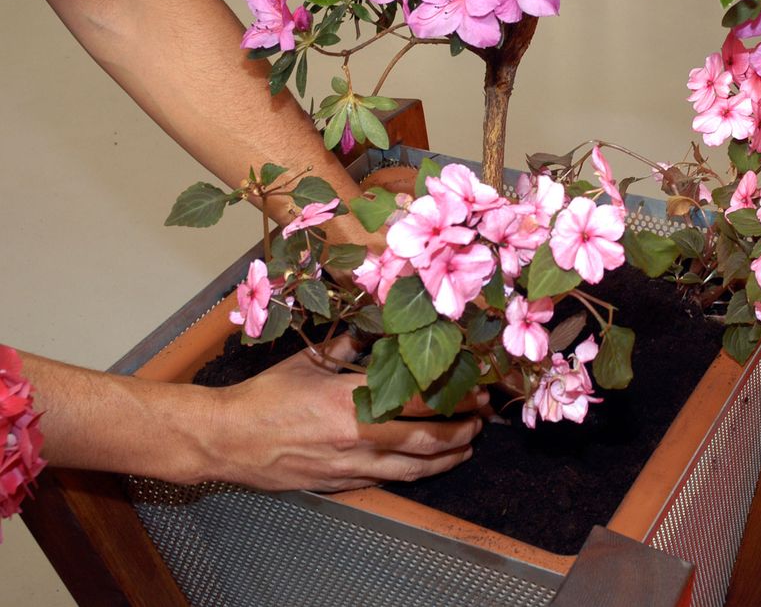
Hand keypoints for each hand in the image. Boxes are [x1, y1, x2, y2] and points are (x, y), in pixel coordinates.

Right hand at [207, 335, 486, 491]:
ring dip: (446, 458)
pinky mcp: (340, 483)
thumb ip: (348, 347)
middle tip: (481, 418)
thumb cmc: (264, 396)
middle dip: (460, 429)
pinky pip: (388, 481)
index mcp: (349, 397)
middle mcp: (355, 434)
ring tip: (467, 446)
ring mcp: (349, 464)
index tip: (475, 387)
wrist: (227, 439)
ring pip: (412, 467)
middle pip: (425, 438)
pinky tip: (428, 466)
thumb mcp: (310, 361)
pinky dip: (415, 474)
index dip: (452, 394)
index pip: (417, 397)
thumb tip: (375, 329)